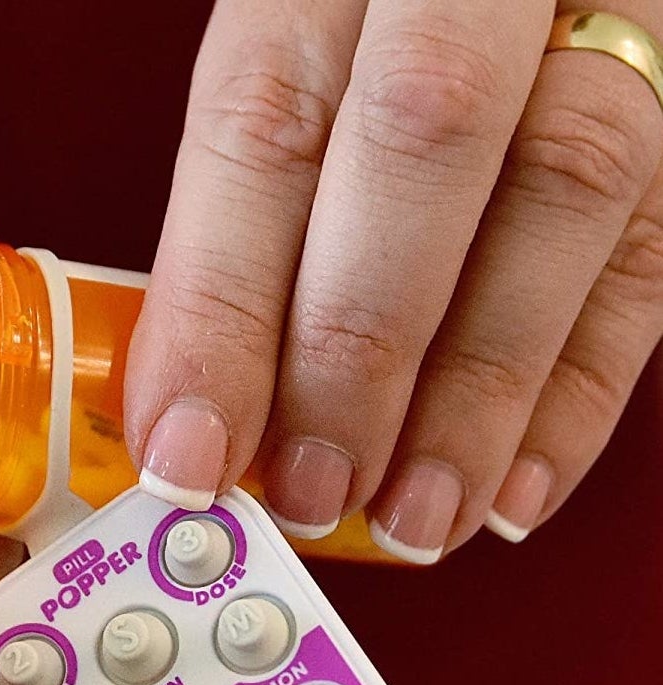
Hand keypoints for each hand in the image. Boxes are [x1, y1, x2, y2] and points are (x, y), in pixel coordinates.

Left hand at [126, 2, 662, 561]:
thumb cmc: (361, 40)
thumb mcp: (277, 85)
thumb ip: (242, 219)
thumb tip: (197, 410)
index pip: (265, 127)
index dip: (222, 309)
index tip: (188, 452)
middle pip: (419, 145)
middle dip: (354, 357)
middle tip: (309, 492)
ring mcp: (605, 26)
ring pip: (562, 193)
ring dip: (477, 395)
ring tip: (413, 516)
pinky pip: (652, 255)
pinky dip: (579, 392)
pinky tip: (513, 490)